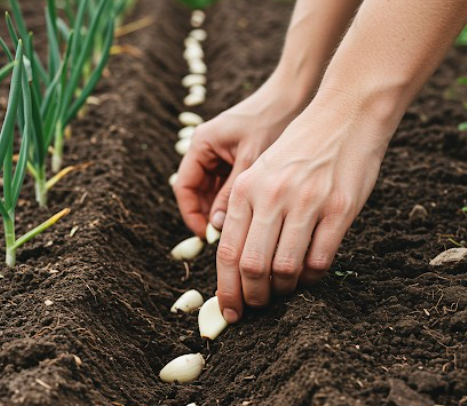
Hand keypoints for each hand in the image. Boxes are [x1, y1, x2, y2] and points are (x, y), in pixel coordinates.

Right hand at [173, 74, 308, 237]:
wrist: (293, 96)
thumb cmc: (272, 121)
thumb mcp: (251, 161)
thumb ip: (231, 194)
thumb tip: (216, 226)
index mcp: (201, 144)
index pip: (184, 187)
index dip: (191, 214)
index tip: (205, 235)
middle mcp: (204, 149)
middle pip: (195, 192)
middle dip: (206, 215)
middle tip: (222, 237)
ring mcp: (218, 154)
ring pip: (210, 192)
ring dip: (219, 210)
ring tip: (235, 229)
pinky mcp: (232, 159)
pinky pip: (225, 186)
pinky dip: (231, 201)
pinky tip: (245, 215)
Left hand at [216, 92, 392, 322]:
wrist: (344, 116)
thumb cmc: (298, 151)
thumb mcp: (259, 173)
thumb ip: (245, 214)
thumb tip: (238, 265)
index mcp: (246, 189)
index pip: (227, 252)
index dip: (226, 289)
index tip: (230, 312)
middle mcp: (272, 196)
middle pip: (253, 266)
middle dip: (252, 297)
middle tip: (257, 307)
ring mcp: (307, 202)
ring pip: (285, 268)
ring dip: (282, 290)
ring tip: (282, 292)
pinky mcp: (339, 209)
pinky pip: (319, 260)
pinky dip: (310, 279)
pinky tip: (307, 278)